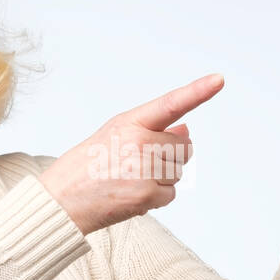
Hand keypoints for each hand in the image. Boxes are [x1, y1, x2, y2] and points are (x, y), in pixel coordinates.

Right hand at [38, 73, 223, 234]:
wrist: (60, 200)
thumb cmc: (85, 166)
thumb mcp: (114, 136)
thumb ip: (151, 130)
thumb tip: (186, 132)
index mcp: (129, 122)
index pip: (170, 104)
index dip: (198, 91)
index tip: (219, 79)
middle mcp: (139, 142)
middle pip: (184, 148)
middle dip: (170, 157)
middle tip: (137, 165)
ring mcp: (145, 168)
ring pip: (178, 172)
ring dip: (161, 179)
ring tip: (129, 180)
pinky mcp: (148, 194)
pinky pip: (171, 194)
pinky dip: (156, 198)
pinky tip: (131, 194)